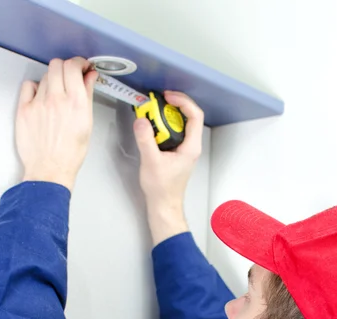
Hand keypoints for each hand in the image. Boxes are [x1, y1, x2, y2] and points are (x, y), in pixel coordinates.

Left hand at [16, 57, 98, 192]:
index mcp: (76, 103)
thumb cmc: (70, 152)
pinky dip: (35, 88)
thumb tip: (90, 77)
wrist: (50, 169)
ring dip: (52, 80)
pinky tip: (40, 98)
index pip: (73, 66)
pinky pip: (28, 86)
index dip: (78, 62)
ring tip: (56, 96)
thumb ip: (88, 95)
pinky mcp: (24, 109)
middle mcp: (57, 99)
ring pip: (44, 76)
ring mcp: (38, 103)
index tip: (81, 67)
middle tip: (69, 77)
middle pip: (57, 65)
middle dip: (65, 68)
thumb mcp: (87, 123)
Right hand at [133, 91, 203, 215]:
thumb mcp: (151, 162)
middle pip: (188, 116)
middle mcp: (191, 145)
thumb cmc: (161, 188)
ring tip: (152, 111)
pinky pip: (174, 131)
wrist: (163, 204)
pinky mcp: (177, 151)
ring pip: (180, 123)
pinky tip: (152, 126)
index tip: (167, 97)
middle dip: (173, 105)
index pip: (195, 115)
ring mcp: (185, 148)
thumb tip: (141, 120)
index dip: (183, 101)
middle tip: (157, 102)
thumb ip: (146, 139)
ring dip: (167, 114)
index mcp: (191, 146)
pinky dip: (164, 125)